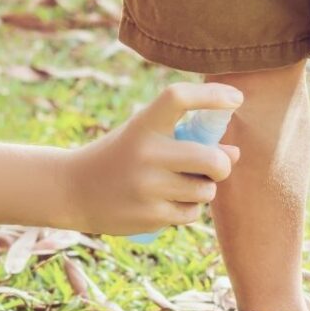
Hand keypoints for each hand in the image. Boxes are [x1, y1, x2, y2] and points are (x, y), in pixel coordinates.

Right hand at [64, 82, 242, 234]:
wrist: (72, 191)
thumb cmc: (120, 158)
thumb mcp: (145, 138)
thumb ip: (187, 141)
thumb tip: (235, 154)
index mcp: (142, 125)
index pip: (178, 98)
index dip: (212, 95)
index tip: (237, 99)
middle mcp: (146, 154)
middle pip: (211, 159)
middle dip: (222, 165)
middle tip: (215, 167)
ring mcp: (147, 187)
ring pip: (205, 191)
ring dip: (203, 190)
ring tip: (179, 186)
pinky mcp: (150, 216)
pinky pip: (192, 214)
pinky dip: (188, 210)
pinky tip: (166, 204)